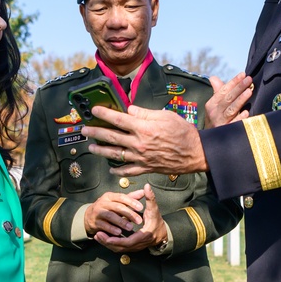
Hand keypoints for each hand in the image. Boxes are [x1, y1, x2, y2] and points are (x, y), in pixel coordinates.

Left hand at [84, 105, 206, 176]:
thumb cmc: (183, 132)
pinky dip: (118, 171)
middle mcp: (139, 143)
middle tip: (84, 130)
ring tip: (91, 147)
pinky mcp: (146, 168)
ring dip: (101, 151)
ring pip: (116, 154)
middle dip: (96, 132)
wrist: (196, 153)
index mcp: (143, 128)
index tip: (94, 110)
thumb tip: (130, 110)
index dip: (104, 114)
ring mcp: (141, 157)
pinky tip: (111, 169)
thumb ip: (145, 113)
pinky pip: (129, 171)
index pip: (119, 119)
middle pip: (112, 137)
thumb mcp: (165, 116)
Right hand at [84, 189, 145, 236]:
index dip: (132, 202)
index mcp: (109, 196)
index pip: (122, 197)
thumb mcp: (118, 202)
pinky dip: (111, 229)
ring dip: (121, 222)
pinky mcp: (95, 222)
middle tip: (139, 220)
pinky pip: (104, 225)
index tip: (141, 208)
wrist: (89, 216)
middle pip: (117, 206)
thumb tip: (143, 191)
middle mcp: (103, 202)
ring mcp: (98, 212)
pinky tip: (119, 233)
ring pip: (110, 216)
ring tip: (130, 227)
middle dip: (129, 213)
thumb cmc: (108, 208)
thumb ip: (130, 198)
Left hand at [95, 184, 166, 252]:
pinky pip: (119, 248)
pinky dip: (110, 244)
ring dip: (107, 244)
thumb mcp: (154, 209)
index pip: (129, 241)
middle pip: (121, 247)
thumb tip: (147, 186)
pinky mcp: (131, 247)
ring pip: (118, 249)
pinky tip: (102, 238)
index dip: (117, 240)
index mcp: (144, 235)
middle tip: (97, 235)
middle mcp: (138, 244)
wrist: (161, 234)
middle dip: (108, 242)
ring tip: (97, 236)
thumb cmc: (157, 221)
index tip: (106, 235)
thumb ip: (150, 198)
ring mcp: (134, 247)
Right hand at [206, 73, 252, 127]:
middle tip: (249, 79)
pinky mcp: (226, 131)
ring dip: (240, 100)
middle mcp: (215, 112)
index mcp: (211, 104)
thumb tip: (213, 78)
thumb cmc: (216, 117)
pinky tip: (246, 112)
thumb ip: (217, 91)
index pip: (223, 90)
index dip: (233, 82)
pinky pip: (234, 123)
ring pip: (231, 109)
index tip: (243, 74)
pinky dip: (240, 118)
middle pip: (228, 98)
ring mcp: (220, 122)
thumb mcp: (214, 105)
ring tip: (249, 91)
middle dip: (239, 88)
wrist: (210, 140)